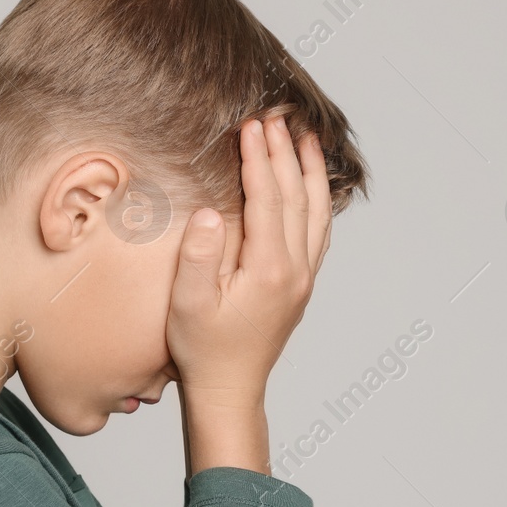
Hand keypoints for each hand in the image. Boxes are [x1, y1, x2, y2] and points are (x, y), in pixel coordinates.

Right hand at [167, 115, 332, 473]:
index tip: (250, 126)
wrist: (230, 389)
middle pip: (296, 198)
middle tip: (274, 117)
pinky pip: (318, 233)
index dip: (259, 159)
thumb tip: (210, 212)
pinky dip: (317, 201)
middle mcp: (295, 270)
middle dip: (285, 153)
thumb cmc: (203, 350)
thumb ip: (198, 256)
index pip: (268, 200)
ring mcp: (303, 278)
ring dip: (310, 172)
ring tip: (305, 138)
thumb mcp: (188, 304)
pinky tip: (310, 187)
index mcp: (269, 270)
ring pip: (316, 213)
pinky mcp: (301, 285)